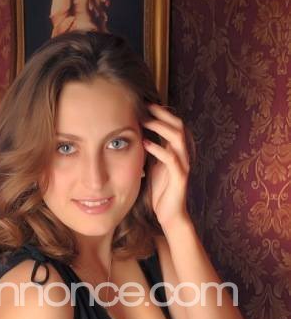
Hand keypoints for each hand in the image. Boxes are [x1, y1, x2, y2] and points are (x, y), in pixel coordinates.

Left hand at [142, 103, 190, 230]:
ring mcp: (183, 165)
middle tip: (147, 106)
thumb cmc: (160, 191)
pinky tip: (146, 144)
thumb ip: (149, 152)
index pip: (173, 124)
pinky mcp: (180, 177)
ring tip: (146, 121)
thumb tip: (135, 136)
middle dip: (163, 114)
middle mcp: (182, 155)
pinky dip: (158, 149)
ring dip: (161, 127)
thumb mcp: (153, 166)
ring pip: (177, 138)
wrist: (169, 214)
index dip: (161, 113)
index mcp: (175, 151)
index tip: (144, 104)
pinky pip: (171, 159)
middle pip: (178, 125)